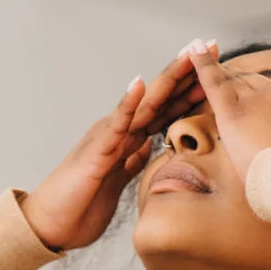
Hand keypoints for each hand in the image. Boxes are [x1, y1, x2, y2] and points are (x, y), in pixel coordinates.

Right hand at [22, 43, 212, 251]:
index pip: (165, 109)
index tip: (218, 71)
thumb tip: (150, 147)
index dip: (191, 89)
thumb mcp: (118, 181)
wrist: (52, 224)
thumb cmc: (81, 204)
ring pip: (144, 103)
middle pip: (160, 97)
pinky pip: (115, 124)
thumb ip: (133, 161)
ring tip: (187, 55)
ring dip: (167, 78)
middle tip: (213, 45)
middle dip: (187, 72)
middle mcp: (120, 131)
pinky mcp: (97, 151)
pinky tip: (139, 84)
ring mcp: (109, 137)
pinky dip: (128, 103)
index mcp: (129, 139)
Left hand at [186, 44, 270, 176]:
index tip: (264, 132)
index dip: (270, 114)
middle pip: (257, 92)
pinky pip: (213, 82)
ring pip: (235, 90)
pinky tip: (190, 50)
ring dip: (220, 94)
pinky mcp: (233, 111)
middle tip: (231, 126)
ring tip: (211, 104)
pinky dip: (201, 65)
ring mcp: (259, 99)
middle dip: (245, 108)